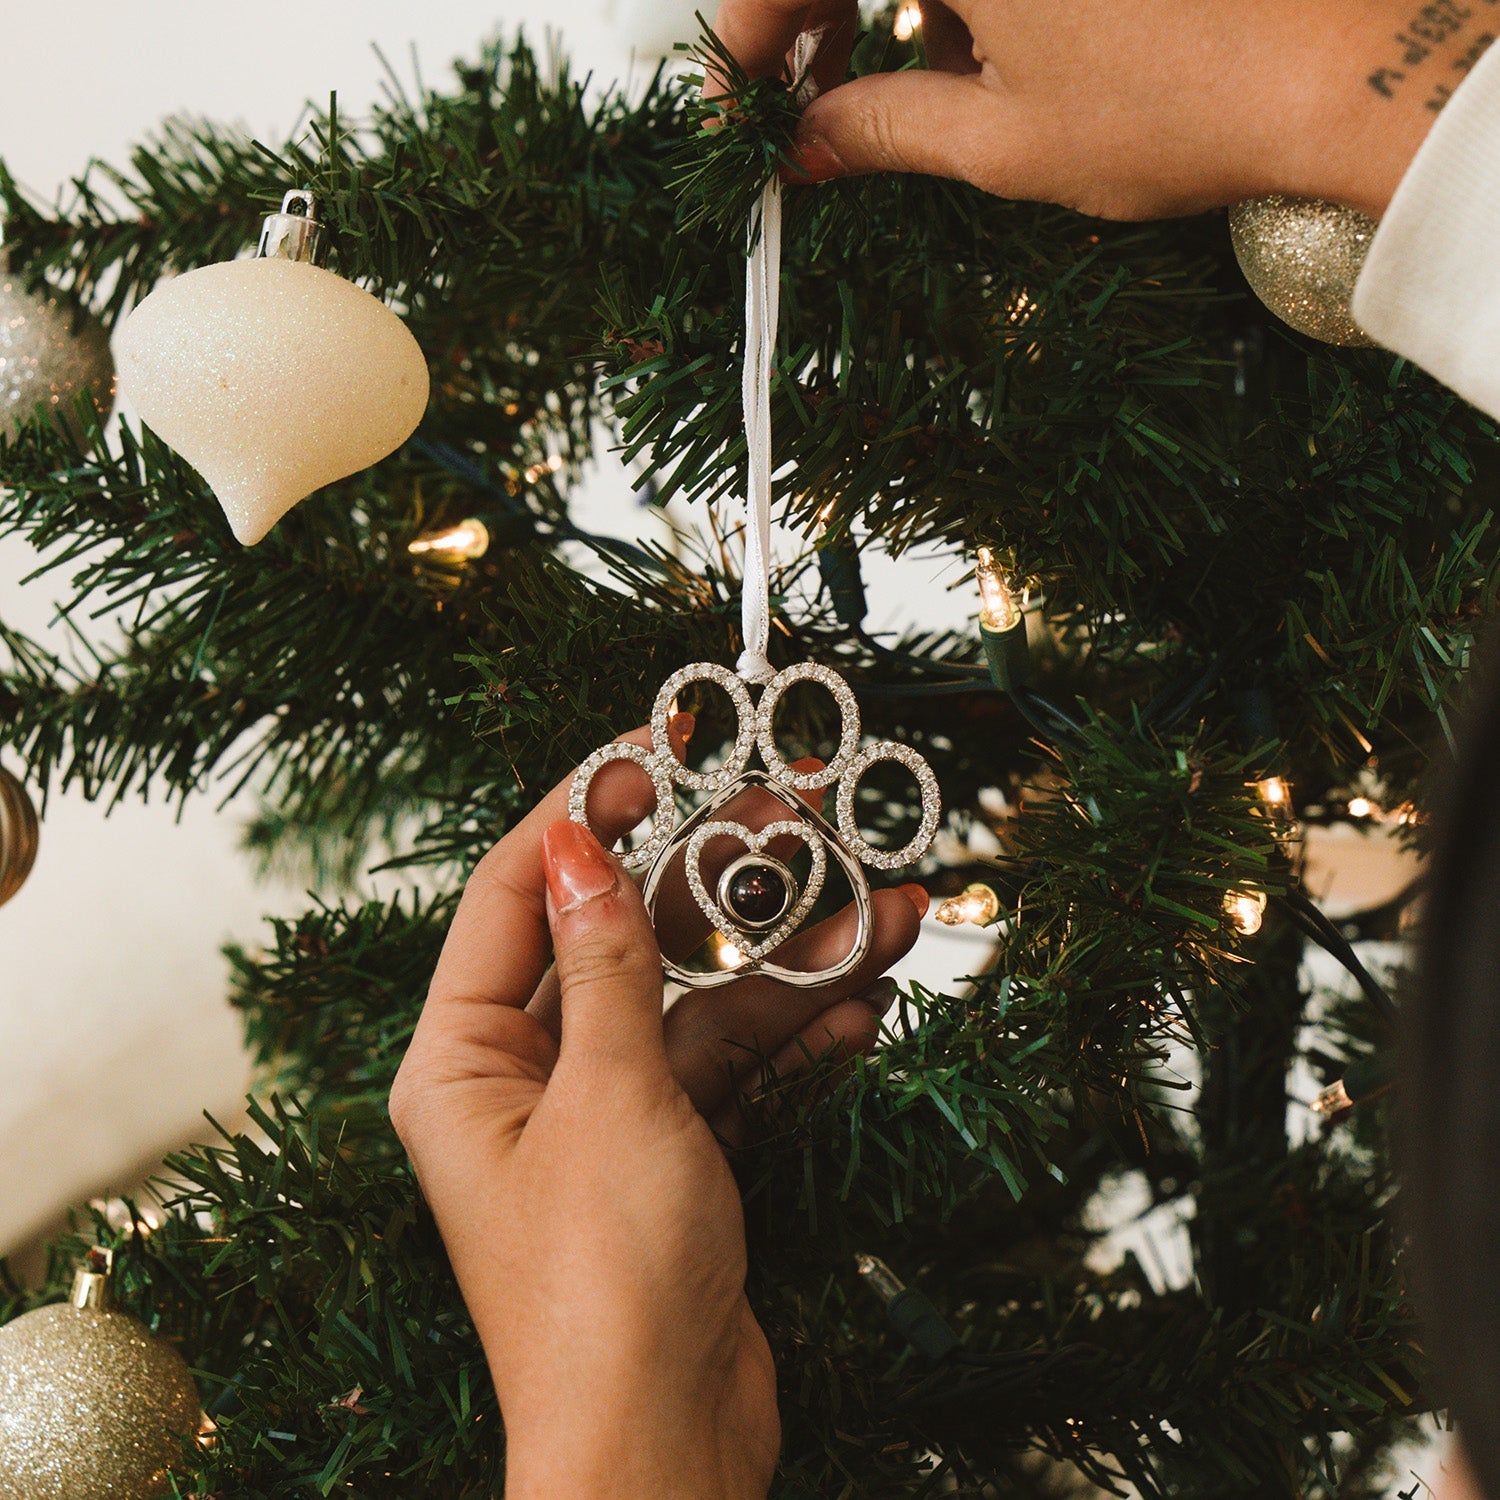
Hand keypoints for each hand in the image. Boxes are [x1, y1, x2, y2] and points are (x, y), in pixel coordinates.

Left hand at [390, 718, 925, 1496]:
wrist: (670, 1451)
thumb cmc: (604, 1284)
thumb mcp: (611, 1097)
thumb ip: (606, 962)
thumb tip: (575, 841)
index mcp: (463, 1060)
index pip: (515, 895)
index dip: (580, 813)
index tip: (651, 751)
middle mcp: (526, 1081)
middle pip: (623, 942)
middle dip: (715, 885)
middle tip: (794, 813)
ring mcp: (608, 1120)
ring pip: (697, 1007)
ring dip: (787, 965)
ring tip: (882, 908)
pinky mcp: (675, 1159)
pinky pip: (735, 1073)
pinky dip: (796, 1040)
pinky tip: (864, 1001)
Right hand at [711, 0, 1491, 217]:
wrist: (1343, 64)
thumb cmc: (1176, 104)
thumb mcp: (1001, 139)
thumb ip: (880, 130)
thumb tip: (805, 150)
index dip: (746, 43)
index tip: (733, 119)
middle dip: (806, 19)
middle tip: (800, 110)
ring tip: (884, 91)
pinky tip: (963, 47)